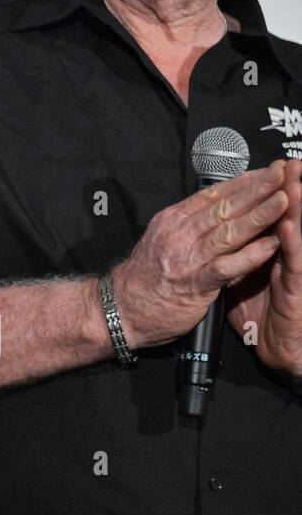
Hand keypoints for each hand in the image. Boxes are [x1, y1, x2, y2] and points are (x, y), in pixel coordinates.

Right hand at [111, 161, 286, 348]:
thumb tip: (221, 210)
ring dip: (260, 215)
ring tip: (286, 201)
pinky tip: (270, 245)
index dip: (243, 181)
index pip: (213, 195)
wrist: (121, 308)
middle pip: (225, 207)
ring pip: (229, 231)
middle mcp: (179, 234)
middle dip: (258, 189)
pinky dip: (250, 255)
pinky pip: (227, 266)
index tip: (267, 170)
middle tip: (283, 173)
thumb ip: (190, 225)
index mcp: (172, 220)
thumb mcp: (162, 239)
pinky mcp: (194, 284)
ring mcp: (186, 258)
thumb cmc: (146, 277)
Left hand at [228, 158, 301, 379]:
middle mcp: (285, 258)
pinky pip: (292, 266)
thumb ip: (234, 257)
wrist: (276, 351)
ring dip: (293, 208)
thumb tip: (220, 235)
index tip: (269, 166)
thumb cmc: (259, 316)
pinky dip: (289, 245)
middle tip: (289, 163)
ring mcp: (293, 273)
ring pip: (293, 235)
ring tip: (293, 183)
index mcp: (267, 252)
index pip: (266, 215)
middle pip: (285, 217)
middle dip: (284, 188)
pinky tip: (287, 227)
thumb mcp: (238, 281)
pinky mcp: (296, 291)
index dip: (266, 191)